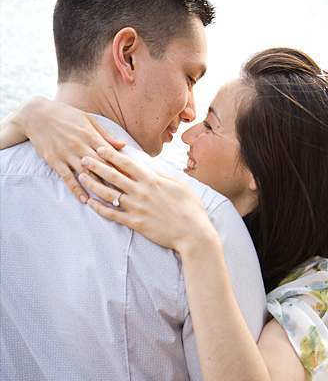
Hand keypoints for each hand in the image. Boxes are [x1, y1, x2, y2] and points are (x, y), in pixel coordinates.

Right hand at [8, 95, 124, 203]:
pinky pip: (67, 177)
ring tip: (111, 201)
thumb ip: (105, 135)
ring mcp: (67, 154)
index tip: (135, 178)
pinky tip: (84, 199)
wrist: (35, 114)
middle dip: (116, 180)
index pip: (111, 155)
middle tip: (128, 193)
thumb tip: (122, 146)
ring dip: (99, 188)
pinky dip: (76, 189)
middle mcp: (80, 146)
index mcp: (91, 135)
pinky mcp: (55, 160)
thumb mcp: (88, 120)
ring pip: (86, 174)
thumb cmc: (65, 114)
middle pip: (102, 167)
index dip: (124, 167)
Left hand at [78, 146, 213, 253]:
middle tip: (83, 158)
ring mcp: (136, 208)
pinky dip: (99, 208)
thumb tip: (151, 171)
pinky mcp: (135, 223)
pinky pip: (112, 214)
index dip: (112, 154)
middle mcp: (141, 192)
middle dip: (96, 165)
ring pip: (108, 194)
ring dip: (93, 184)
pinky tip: (90, 202)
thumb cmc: (191, 209)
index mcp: (152, 181)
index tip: (100, 147)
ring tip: (81, 177)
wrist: (193, 234)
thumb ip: (163, 177)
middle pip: (113, 176)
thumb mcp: (181, 186)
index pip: (128, 164)